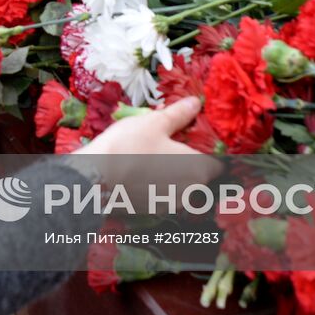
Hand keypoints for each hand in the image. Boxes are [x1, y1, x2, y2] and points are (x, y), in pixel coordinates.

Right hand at [77, 98, 219, 194]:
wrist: (96, 178)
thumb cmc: (130, 146)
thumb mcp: (155, 122)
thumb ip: (179, 114)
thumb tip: (196, 103)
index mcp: (199, 168)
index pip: (218, 163)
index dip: (208, 150)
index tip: (194, 140)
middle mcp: (191, 191)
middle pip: (199, 175)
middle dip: (188, 161)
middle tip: (168, 143)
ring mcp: (171, 204)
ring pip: (180, 186)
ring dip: (173, 175)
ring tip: (152, 157)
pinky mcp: (153, 211)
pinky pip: (163, 196)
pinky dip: (157, 185)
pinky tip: (140, 172)